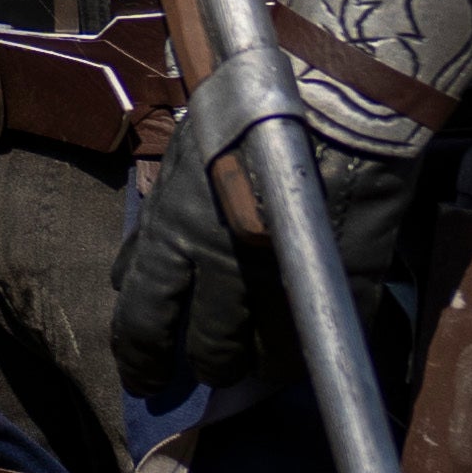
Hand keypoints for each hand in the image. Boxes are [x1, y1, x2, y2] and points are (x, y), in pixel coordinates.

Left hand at [109, 94, 429, 415]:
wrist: (335, 92)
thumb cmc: (248, 113)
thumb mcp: (182, 161)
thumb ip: (158, 224)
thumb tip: (129, 276)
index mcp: (175, 233)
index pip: (142, 322)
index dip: (141, 360)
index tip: (145, 380)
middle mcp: (223, 264)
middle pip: (210, 349)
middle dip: (211, 364)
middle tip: (216, 367)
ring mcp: (285, 277)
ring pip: (264, 354)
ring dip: (259, 362)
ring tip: (261, 358)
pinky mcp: (342, 282)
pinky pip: (321, 336)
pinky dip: (310, 343)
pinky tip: (307, 338)